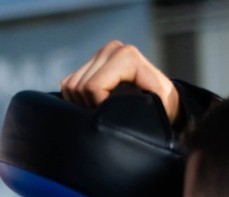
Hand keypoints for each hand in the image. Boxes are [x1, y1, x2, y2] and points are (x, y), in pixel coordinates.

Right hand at [60, 40, 179, 123]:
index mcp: (126, 56)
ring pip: (71, 86)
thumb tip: (111, 108)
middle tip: (107, 114)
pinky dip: (75, 98)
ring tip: (101, 110)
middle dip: (89, 106)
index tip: (114, 114)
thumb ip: (136, 103)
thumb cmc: (161, 106)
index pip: (93, 87)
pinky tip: (92, 104)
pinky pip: (68, 84)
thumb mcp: (155, 106)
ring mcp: (99, 54)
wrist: (161, 100)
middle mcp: (111, 49)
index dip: (98, 106)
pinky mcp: (89, 63)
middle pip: (79, 87)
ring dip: (81, 103)